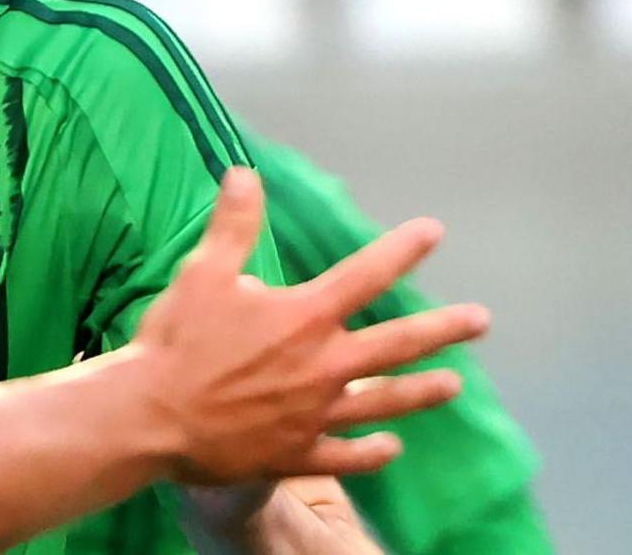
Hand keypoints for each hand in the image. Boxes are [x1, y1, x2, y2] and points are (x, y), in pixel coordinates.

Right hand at [134, 167, 489, 485]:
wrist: (151, 417)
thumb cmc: (177, 341)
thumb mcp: (202, 272)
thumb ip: (232, 225)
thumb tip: (245, 174)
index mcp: (304, 318)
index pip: (365, 276)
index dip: (401, 250)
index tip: (433, 232)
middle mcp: (323, 367)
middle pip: (396, 345)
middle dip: (443, 329)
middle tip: (480, 320)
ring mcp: (315, 415)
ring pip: (383, 403)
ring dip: (421, 392)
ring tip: (454, 384)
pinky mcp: (296, 453)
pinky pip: (345, 456)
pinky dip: (372, 452)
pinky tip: (391, 447)